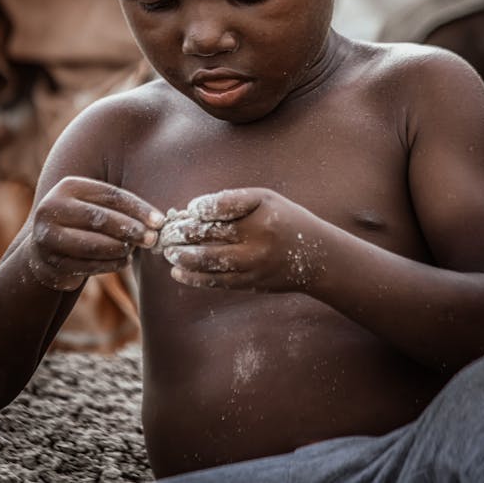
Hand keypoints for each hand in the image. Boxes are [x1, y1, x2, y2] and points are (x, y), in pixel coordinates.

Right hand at [29, 177, 164, 290]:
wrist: (46, 249)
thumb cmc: (83, 222)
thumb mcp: (95, 205)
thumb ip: (121, 208)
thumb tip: (158, 221)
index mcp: (68, 186)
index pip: (110, 195)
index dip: (138, 208)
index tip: (159, 220)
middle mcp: (52, 208)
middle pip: (99, 218)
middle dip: (131, 229)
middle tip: (153, 239)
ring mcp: (47, 236)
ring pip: (92, 245)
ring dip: (121, 249)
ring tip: (134, 250)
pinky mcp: (49, 262)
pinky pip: (87, 265)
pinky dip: (110, 265)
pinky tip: (124, 262)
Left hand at [162, 188, 322, 291]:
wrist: (317, 257)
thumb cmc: (284, 221)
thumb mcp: (265, 200)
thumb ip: (230, 202)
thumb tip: (190, 212)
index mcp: (261, 210)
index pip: (221, 206)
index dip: (199, 208)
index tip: (188, 210)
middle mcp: (258, 237)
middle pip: (210, 233)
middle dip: (182, 233)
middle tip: (166, 232)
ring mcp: (253, 263)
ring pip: (209, 260)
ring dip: (183, 257)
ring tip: (168, 252)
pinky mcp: (251, 283)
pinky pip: (217, 282)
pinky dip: (194, 278)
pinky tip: (177, 272)